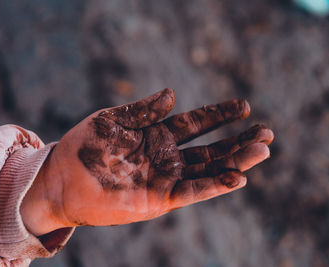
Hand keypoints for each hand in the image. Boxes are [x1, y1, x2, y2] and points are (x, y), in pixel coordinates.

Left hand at [20, 89, 273, 234]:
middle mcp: (166, 156)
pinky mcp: (159, 199)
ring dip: (235, 162)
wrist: (62, 179)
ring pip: (208, 170)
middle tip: (266, 132)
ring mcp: (165, 178)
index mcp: (157, 134)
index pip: (196, 122)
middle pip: (211, 148)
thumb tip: (173, 93)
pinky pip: (191, 192)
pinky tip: (236, 177)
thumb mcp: (113, 120)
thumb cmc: (85, 147)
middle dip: (238, 140)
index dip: (220, 114)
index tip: (244, 106)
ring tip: (261, 150)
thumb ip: (144, 110)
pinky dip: (213, 186)